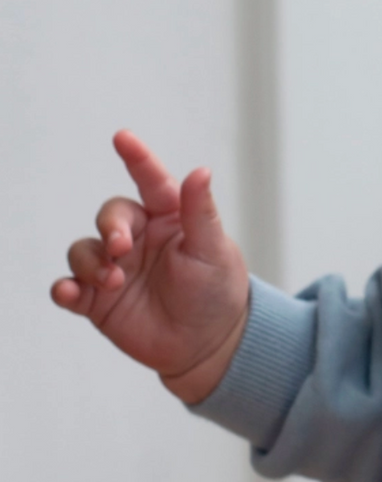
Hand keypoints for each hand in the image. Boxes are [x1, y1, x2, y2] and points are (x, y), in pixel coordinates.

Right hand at [51, 131, 250, 404]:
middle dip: (110, 227)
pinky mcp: (97, 300)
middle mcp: (137, 239)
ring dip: (91, 262)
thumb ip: (201, 212)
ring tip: (113, 281)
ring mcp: (115, 268)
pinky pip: (68, 288)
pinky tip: (69, 292)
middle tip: (121, 247)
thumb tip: (201, 170)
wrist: (209, 344)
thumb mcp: (214, 251)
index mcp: (169, 219)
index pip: (151, 183)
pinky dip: (64, 288)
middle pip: (109, 216)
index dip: (137, 159)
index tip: (123, 137)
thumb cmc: (217, 291)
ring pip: (84, 250)